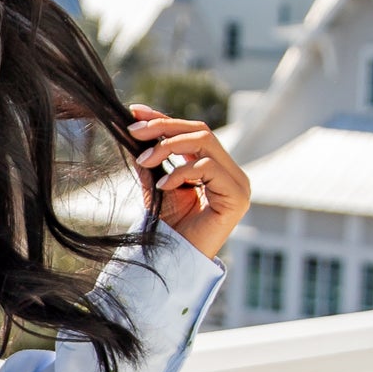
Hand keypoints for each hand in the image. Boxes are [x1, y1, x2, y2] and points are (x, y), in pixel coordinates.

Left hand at [127, 104, 250, 260]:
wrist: (173, 260)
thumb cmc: (168, 226)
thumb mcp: (157, 184)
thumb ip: (153, 158)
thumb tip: (136, 126)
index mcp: (215, 166)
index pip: (192, 132)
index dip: (165, 118)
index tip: (136, 111)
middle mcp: (230, 171)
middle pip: (200, 131)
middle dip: (164, 128)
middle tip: (134, 132)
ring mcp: (238, 183)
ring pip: (205, 143)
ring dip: (168, 147)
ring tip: (144, 161)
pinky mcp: (238, 196)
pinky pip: (208, 168)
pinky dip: (182, 171)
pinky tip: (163, 185)